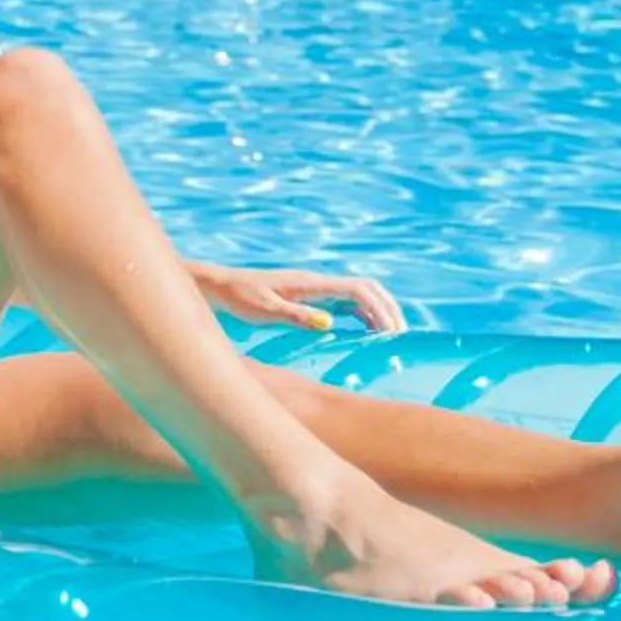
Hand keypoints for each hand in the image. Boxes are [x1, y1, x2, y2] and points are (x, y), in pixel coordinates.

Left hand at [190, 262, 405, 335]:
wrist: (220, 287)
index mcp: (310, 284)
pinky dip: (362, 315)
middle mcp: (317, 283)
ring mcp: (314, 289)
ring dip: (378, 312)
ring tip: (391, 337)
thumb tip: (330, 323)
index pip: (357, 289)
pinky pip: (345, 303)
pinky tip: (366, 333)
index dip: (379, 308)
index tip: (391, 332)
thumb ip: (295, 316)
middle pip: (366, 288)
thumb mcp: (264, 310)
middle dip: (387, 308)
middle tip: (401, 335)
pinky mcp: (309, 298)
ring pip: (358, 295)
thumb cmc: (239, 298)